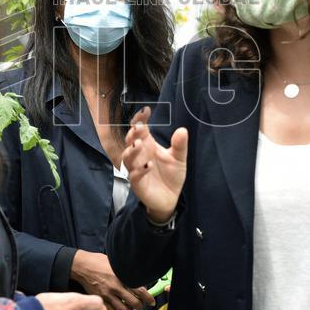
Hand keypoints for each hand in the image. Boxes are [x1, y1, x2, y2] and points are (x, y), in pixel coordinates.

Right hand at [71, 251, 155, 309]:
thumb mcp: (114, 262)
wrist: (81, 265)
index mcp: (121, 275)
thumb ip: (125, 270)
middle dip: (139, 306)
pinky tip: (118, 309)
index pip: (140, 290)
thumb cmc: (97, 261)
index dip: (148, 298)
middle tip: (140, 305)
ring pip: (123, 309)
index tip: (151, 301)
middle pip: (134, 302)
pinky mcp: (99, 299)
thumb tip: (136, 275)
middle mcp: (115, 286)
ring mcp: (107, 294)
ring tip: (130, 308)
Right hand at [123, 107, 187, 222]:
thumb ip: (179, 145)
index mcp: (148, 146)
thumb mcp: (179, 159)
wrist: (170, 198)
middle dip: (132, 134)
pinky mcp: (138, 184)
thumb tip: (182, 130)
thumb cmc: (171, 175)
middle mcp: (140, 155)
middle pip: (130, 141)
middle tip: (138, 128)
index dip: (140, 120)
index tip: (146, 111)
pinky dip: (139, 170)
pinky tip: (148, 166)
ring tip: (139, 144)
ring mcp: (136, 169)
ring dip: (132, 150)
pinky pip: (134, 175)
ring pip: (127, 157)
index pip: (141, 130)